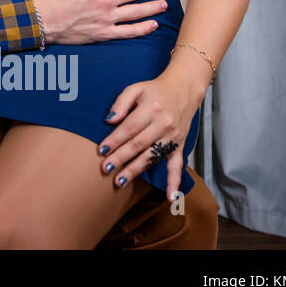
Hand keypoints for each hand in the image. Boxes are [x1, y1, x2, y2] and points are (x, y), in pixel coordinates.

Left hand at [97, 68, 203, 201]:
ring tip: (120, 181)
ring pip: (152, 157)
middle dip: (121, 158)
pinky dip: (174, 182)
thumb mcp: (136, 88)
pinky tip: (170, 198)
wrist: (184, 89)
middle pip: (139, 145)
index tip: (102, 150)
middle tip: (106, 169)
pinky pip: (177, 166)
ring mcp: (173, 137)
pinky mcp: (179, 146)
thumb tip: (109, 120)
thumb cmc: (155, 90)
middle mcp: (164, 124)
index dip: (115, 140)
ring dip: (136, 170)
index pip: (130, 128)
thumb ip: (121, 103)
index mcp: (152, 109)